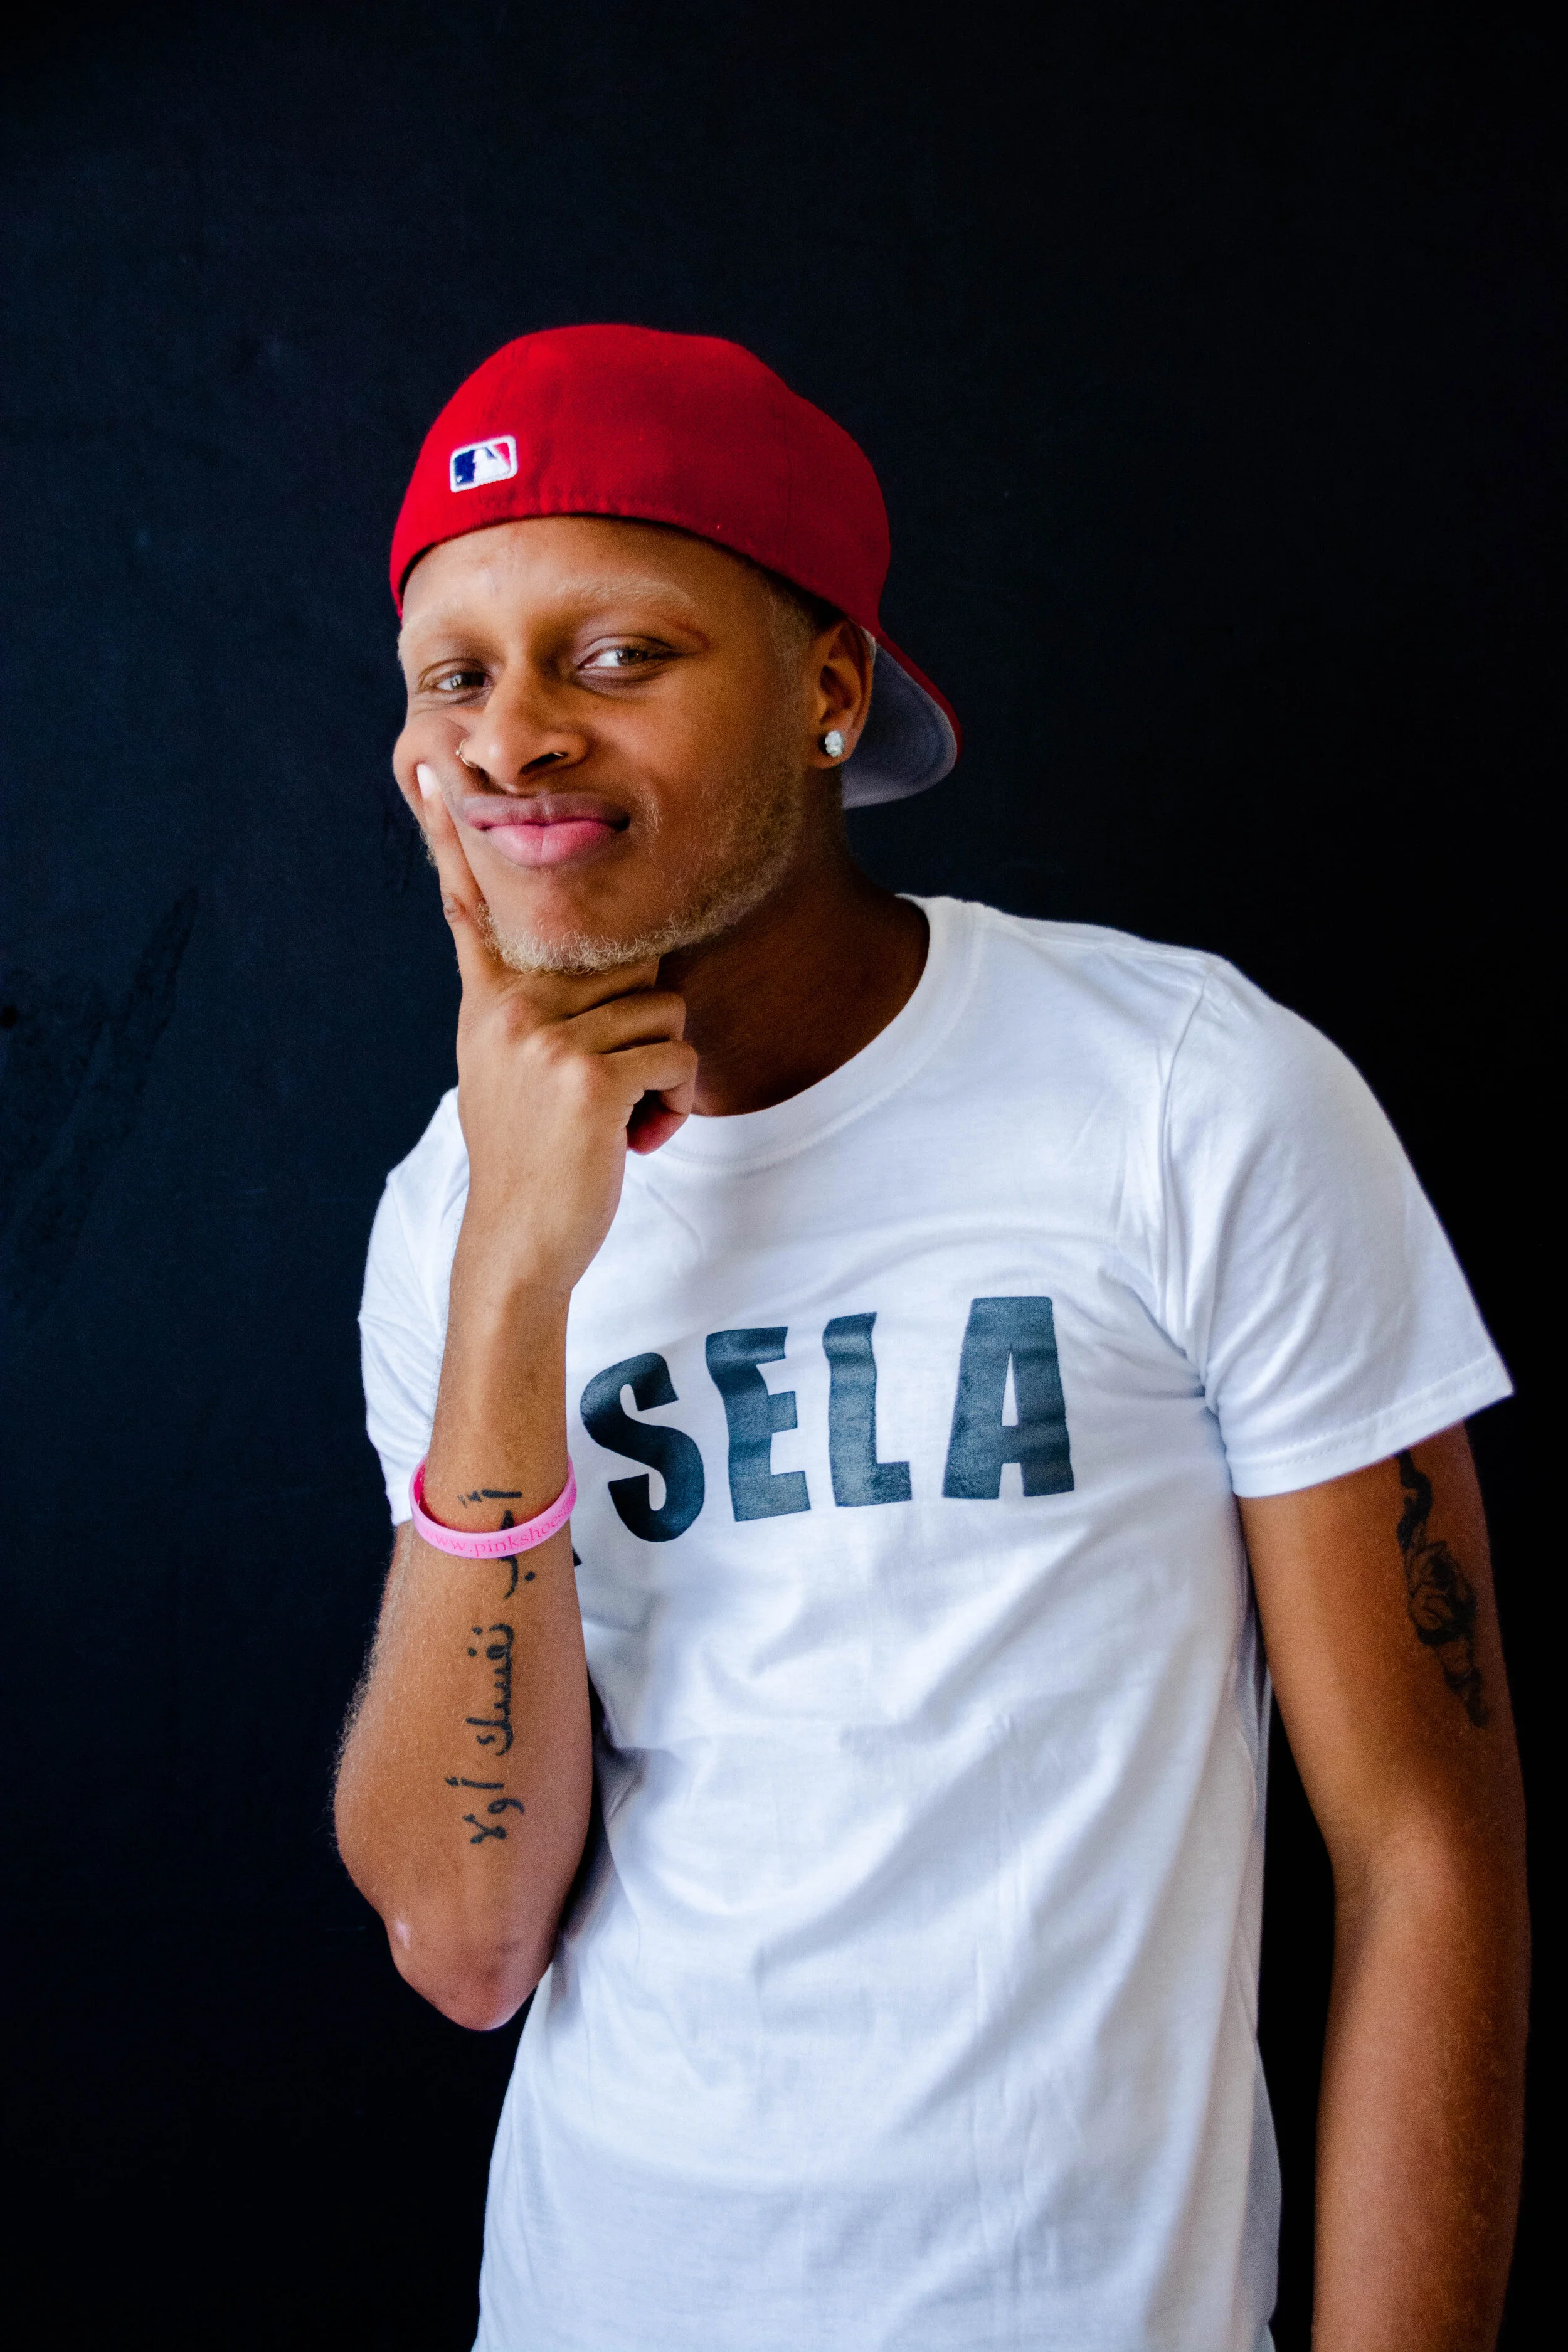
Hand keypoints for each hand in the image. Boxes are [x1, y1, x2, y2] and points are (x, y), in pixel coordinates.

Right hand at [407, 733, 696, 1300]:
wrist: (520, 1242)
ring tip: (617, 1121)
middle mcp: (511, 1008)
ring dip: (662, 1079)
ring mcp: (547, 1040)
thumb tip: (592, 964)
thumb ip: (529, 1008)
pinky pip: (675, 1060)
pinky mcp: (589, 1078)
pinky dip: (674, 1107)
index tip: (437, 764)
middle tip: (608, 1092)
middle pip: (628, 964)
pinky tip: (635, 1139)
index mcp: (489, 998)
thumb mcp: (509, 1068)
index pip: (473, 903)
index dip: (455, 832)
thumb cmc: (534, 1157)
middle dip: (643, 1030)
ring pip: (663, 1017)